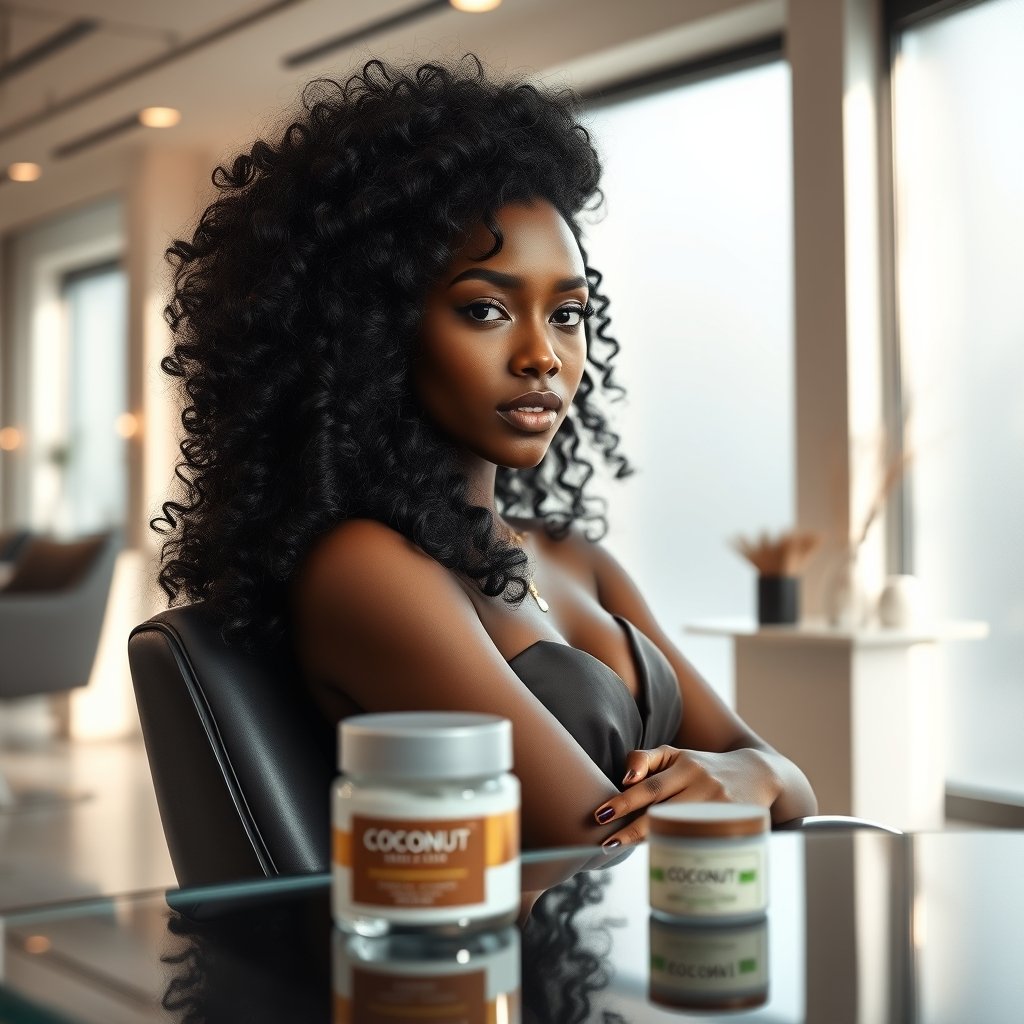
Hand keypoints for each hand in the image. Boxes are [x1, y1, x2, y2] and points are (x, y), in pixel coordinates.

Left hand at [593, 745, 777, 848]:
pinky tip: (663, 854)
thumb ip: (645, 760)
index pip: (649, 785)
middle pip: (661, 807)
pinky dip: (680, 846)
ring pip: (679, 825)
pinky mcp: (732, 821)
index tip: (600, 814)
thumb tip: (625, 779)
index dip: (625, 800)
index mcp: (684, 763)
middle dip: (631, 827)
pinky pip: (700, 837)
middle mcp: (701, 781)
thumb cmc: (703, 766)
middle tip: (607, 842)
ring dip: (650, 839)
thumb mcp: (676, 753)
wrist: (757, 773)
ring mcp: (717, 804)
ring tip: (623, 849)